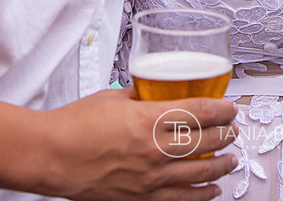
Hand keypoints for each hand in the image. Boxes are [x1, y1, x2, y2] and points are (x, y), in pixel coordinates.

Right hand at [40, 88, 238, 200]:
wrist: (49, 156)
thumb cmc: (74, 125)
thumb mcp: (114, 98)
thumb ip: (142, 96)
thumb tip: (159, 92)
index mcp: (147, 119)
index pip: (200, 113)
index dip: (223, 110)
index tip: (231, 108)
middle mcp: (153, 150)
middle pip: (206, 142)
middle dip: (227, 135)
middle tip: (233, 129)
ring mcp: (149, 178)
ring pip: (200, 172)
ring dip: (222, 164)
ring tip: (231, 158)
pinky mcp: (141, 198)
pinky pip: (182, 198)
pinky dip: (202, 194)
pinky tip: (213, 189)